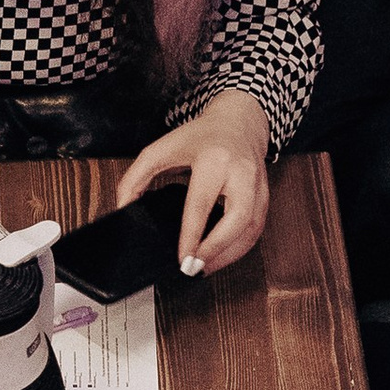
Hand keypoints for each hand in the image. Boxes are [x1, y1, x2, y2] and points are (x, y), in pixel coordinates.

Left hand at [117, 91, 269, 271]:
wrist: (238, 121)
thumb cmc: (201, 136)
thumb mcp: (161, 149)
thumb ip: (136, 177)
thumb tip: (124, 208)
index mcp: (214, 158)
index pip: (202, 203)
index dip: (192, 235)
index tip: (182, 258)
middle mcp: (241, 172)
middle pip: (238, 219)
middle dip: (216, 250)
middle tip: (194, 268)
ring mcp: (257, 185)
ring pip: (252, 229)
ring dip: (229, 255)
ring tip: (204, 267)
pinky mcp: (264, 196)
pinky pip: (256, 229)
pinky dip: (239, 248)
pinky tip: (220, 256)